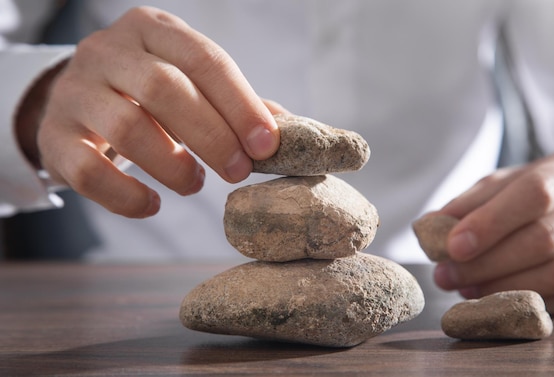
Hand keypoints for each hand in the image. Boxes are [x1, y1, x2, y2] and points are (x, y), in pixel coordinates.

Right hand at [30, 7, 279, 217]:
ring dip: (172, 165)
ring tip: (194, 183)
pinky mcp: (54, 135)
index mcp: (153, 29)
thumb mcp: (191, 83)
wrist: (78, 99)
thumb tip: (292, 131)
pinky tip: (152, 205)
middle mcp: (109, 51)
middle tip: (237, 172)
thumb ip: (236, 103)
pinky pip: (88, 171)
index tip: (267, 145)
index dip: (240, 104)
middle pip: (164, 89)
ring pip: (127, 128)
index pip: (204, 59)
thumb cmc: (150, 93)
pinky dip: (126, 195)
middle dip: (211, 136)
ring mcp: (75, 91)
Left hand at [431, 145, 553, 315]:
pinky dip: (534, 303)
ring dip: (504, 286)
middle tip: (445, 275)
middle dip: (487, 261)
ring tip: (465, 289)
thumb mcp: (511, 186)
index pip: (536, 192)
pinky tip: (501, 302)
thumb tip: (428, 227)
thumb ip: (473, 202)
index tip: (452, 245)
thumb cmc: (546, 196)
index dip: (490, 221)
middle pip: (545, 237)